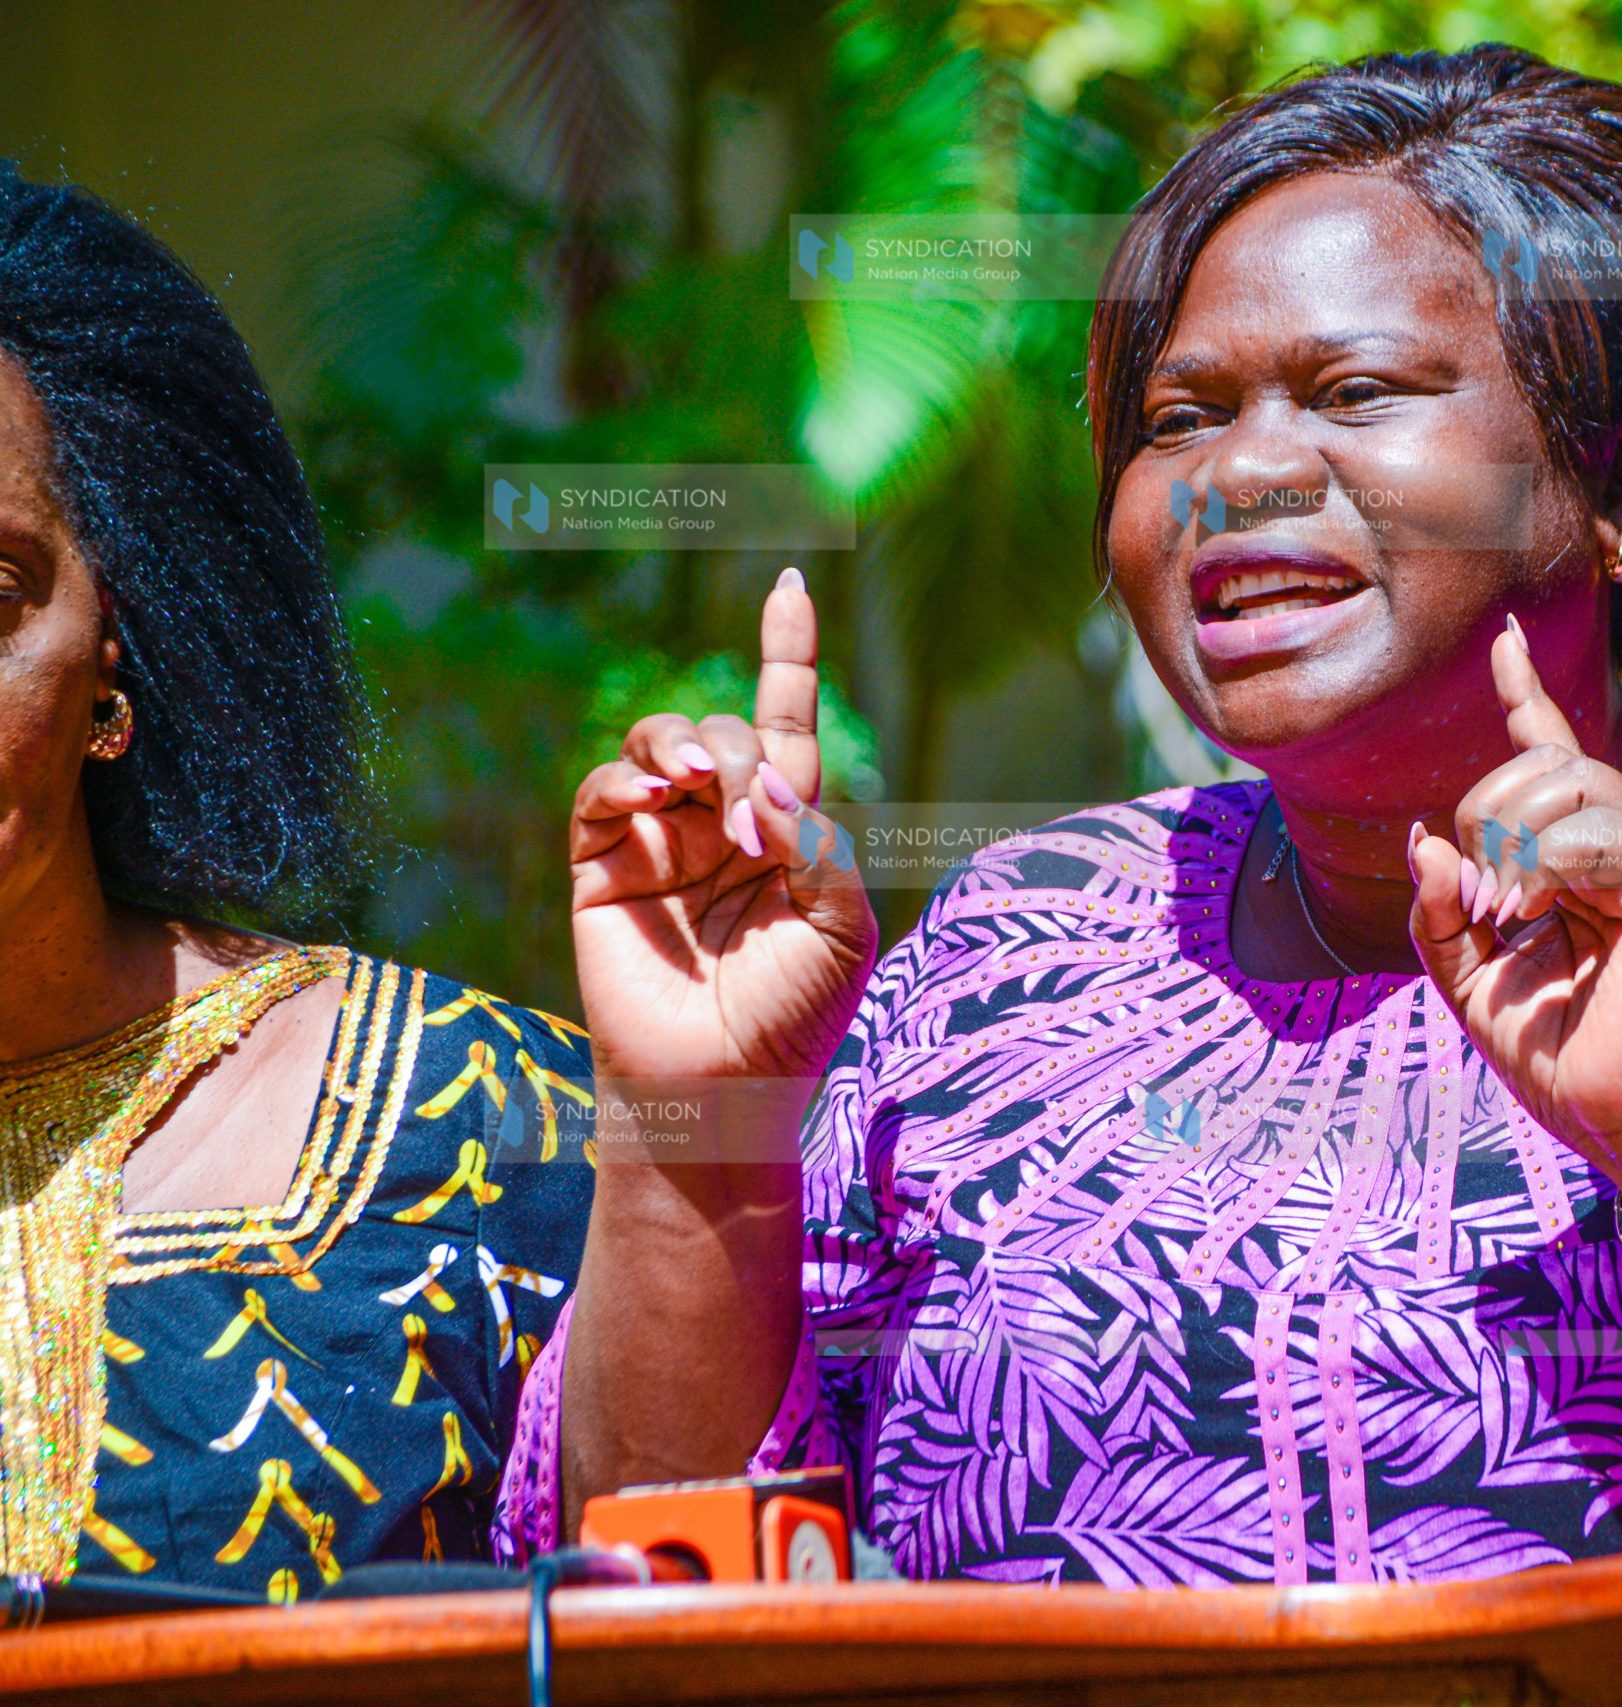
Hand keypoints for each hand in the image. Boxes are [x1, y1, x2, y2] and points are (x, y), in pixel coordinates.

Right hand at [569, 568, 877, 1102]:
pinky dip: (626, 777)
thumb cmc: (795, 1016)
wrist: (723, 1087)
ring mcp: (660, 839)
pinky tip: (650, 797)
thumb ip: (818, 845)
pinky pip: (604, 789)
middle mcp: (723, 821)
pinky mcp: (603, 864)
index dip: (788, 653)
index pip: (788, 723)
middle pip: (730, 729)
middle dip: (744, 755)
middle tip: (755, 831)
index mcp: (789, 827)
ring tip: (698, 789)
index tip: (790, 585)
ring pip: (663, 740)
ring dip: (686, 746)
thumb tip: (766, 787)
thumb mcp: (841, 926)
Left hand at [1407, 619, 1621, 1236]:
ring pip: (1570, 783)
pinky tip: (1532, 912)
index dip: (1525, 694)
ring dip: (1512, 839)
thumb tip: (1422, 837)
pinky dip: (1546, 866)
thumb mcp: (1473, 982)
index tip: (1502, 639)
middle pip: (1542, 763)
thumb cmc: (1565, 1057)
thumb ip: (1440, 912)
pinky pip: (1599, 833)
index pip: (1552, 753)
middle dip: (1486, 813)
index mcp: (1581, 858)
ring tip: (1507, 911)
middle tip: (1482, 898)